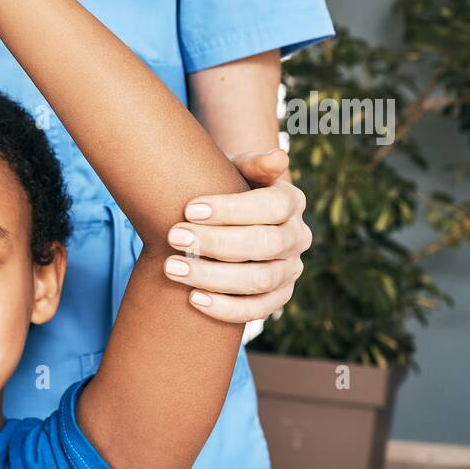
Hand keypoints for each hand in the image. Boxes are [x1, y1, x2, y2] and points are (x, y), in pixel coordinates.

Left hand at [162, 149, 312, 323]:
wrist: (226, 216)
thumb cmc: (227, 186)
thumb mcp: (237, 169)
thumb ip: (253, 162)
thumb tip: (277, 158)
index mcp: (291, 201)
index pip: (272, 206)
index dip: (231, 210)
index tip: (189, 209)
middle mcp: (297, 237)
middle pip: (265, 244)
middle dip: (216, 243)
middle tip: (174, 237)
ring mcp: (290, 269)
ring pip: (259, 280)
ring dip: (213, 276)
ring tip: (172, 268)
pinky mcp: (278, 296)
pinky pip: (258, 309)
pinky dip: (226, 308)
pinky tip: (193, 299)